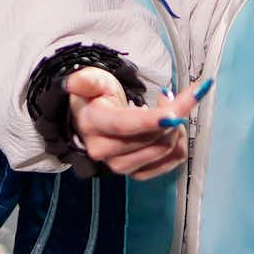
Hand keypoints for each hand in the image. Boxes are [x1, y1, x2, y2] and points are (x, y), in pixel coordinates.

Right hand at [67, 67, 191, 179]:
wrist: (93, 121)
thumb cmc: (95, 99)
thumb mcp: (92, 81)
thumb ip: (86, 81)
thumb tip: (74, 83)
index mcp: (92, 125)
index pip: (123, 125)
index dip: (149, 120)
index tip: (173, 113)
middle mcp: (104, 150)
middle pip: (150, 137)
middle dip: (173, 113)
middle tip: (173, 96)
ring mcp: (120, 164)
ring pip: (163, 148)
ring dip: (176, 127)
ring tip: (168, 109)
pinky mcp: (137, 172)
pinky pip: (171, 161)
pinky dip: (179, 142)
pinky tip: (170, 128)